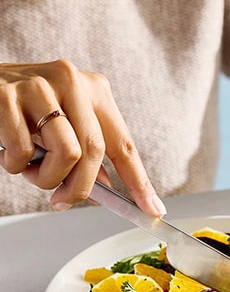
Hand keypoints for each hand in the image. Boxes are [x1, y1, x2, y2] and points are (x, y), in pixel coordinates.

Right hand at [0, 60, 165, 216]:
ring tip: (32, 170)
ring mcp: (40, 85)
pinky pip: (23, 151)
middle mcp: (72, 82)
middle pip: (95, 151)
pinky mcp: (6, 95)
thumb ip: (86, 155)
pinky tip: (9, 153)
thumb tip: (107, 191)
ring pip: (67, 153)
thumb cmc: (26, 114)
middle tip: (64, 201)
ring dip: (48, 177)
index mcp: (94, 91)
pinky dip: (16, 165)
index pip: (125, 145)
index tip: (153, 210)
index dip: (140, 182)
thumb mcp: (63, 129)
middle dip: (81, 187)